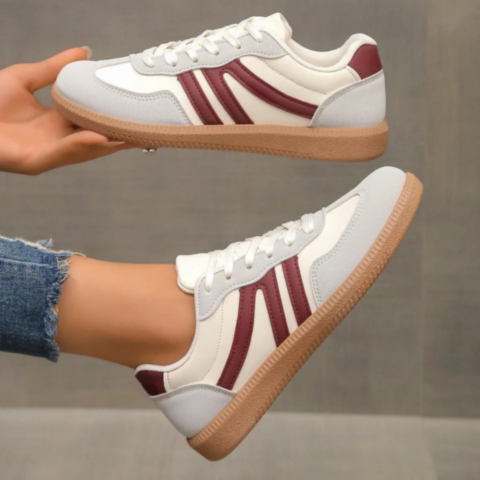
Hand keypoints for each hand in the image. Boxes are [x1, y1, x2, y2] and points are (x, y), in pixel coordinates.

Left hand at [0, 47, 133, 174]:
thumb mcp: (26, 77)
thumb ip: (55, 68)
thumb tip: (83, 52)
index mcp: (58, 122)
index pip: (95, 121)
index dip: (116, 117)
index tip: (138, 109)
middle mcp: (60, 139)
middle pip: (100, 140)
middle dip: (124, 136)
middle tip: (150, 128)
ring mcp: (51, 152)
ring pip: (89, 150)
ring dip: (112, 143)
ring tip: (134, 135)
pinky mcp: (38, 161)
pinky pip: (65, 153)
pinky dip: (82, 145)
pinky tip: (100, 138)